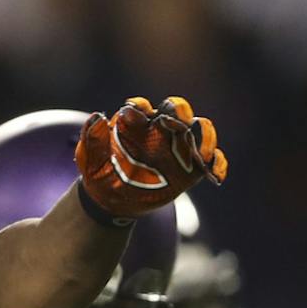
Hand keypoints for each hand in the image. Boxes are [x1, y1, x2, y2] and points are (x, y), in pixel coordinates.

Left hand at [74, 97, 226, 221]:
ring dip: (205, 135)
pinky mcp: (188, 169)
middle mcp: (159, 130)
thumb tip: (97, 117)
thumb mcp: (90, 158)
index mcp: (135, 123)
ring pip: (199, 132)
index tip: (133, 116)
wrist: (111, 199)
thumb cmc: (100, 172)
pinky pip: (209, 161)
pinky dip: (216, 164)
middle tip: (178, 121)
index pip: (140, 108)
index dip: (139, 108)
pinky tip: (214, 175)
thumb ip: (93, 139)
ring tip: (203, 151)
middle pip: (176, 111)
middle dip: (179, 111)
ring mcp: (177, 148)